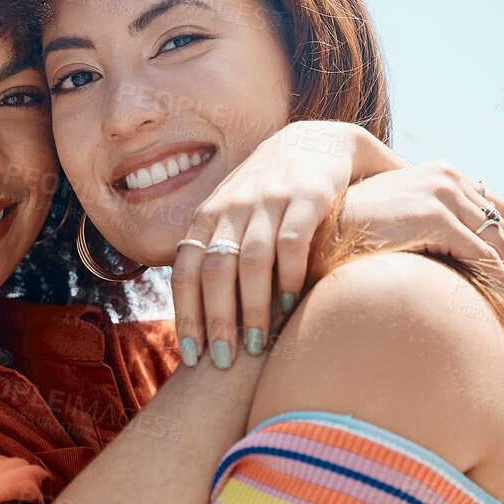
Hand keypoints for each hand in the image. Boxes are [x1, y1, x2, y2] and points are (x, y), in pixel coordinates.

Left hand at [173, 121, 400, 366]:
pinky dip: (288, 278)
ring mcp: (268, 199)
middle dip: (217, 321)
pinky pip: (291, 243)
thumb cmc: (270, 194)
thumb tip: (194, 312)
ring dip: (252, 309)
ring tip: (258, 346)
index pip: (186, 269)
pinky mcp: (306, 196)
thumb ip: (215, 252)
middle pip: (214, 271)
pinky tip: (291, 307)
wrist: (317, 141)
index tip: (192, 354)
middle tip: (224, 361)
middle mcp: (233, 206)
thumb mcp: (234, 215)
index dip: (186, 314)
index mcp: (209, 215)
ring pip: (250, 262)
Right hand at [340, 161, 503, 307]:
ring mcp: (441, 192)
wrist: (320, 232)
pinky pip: (482, 254)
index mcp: (441, 172)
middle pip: (502, 221)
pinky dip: (501, 280)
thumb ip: (432, 224)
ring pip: (497, 239)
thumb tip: (459, 256)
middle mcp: (447, 176)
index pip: (494, 207)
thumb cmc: (355, 233)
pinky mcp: (434, 216)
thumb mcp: (402, 220)